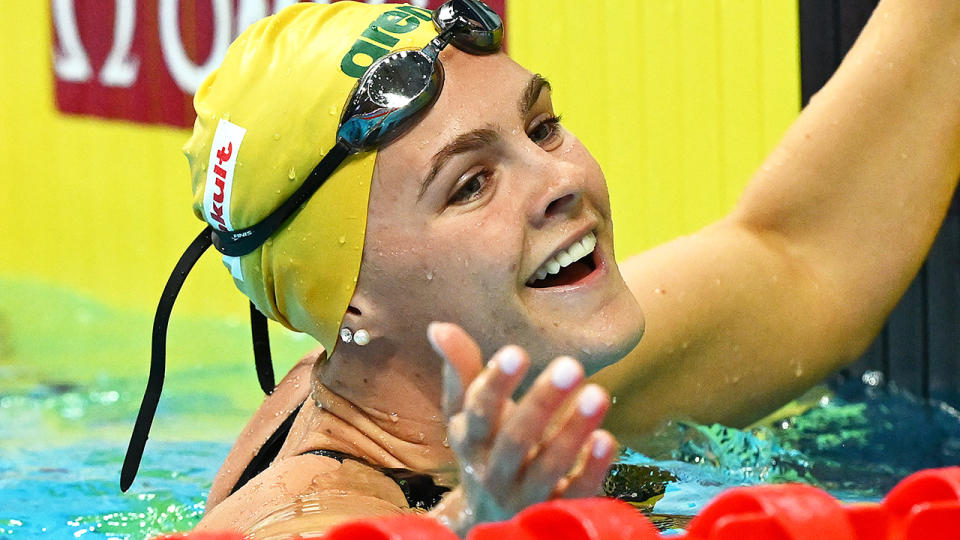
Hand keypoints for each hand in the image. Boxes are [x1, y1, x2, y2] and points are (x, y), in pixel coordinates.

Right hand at [426, 322, 616, 534]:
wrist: (489, 522)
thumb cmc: (485, 449)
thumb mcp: (466, 415)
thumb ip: (460, 370)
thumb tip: (438, 326)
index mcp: (471, 442)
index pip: (480, 412)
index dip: (497, 383)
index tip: (517, 351)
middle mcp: (494, 473)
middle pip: (516, 440)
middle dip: (543, 402)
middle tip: (572, 365)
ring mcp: (526, 497)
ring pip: (549, 467)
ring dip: (573, 431)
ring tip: (598, 393)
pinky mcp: (557, 511)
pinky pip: (576, 492)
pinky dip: (592, 468)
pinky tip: (607, 439)